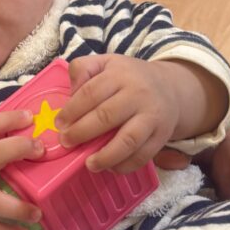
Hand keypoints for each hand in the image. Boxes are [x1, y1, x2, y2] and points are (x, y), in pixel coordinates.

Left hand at [55, 54, 180, 173]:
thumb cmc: (129, 78)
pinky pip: (143, 155)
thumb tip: (71, 92)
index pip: (91, 93)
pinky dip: (125, 165)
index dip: (72, 111)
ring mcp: (151, 116)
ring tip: (89, 164)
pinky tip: (110, 167)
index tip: (59, 124)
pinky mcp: (161, 136)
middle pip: (106, 116)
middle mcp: (138, 94)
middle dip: (82, 132)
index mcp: (120, 75)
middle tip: (67, 142)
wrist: (170, 87)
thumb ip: (83, 69)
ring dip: (105, 156)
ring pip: (128, 140)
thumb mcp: (106, 63)